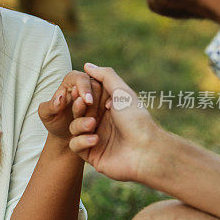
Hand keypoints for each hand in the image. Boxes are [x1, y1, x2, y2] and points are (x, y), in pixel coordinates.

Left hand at [38, 70, 104, 140]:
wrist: (65, 136)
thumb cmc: (55, 122)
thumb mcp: (47, 115)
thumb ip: (50, 106)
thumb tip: (60, 97)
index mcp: (71, 81)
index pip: (80, 78)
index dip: (84, 88)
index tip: (87, 101)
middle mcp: (86, 85)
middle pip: (95, 85)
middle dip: (94, 101)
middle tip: (90, 117)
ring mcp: (98, 95)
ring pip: (105, 96)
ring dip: (100, 110)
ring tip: (92, 124)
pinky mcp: (105, 105)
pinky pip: (113, 105)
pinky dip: (110, 113)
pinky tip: (104, 123)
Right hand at [69, 64, 160, 182]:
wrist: (145, 151)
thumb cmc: (135, 119)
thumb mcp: (121, 92)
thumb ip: (105, 76)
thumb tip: (87, 65)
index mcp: (107, 108)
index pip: (85, 98)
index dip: (80, 94)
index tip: (80, 91)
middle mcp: (100, 122)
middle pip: (76, 112)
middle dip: (77, 107)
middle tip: (83, 104)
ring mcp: (95, 138)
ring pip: (73, 128)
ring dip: (80, 124)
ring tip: (93, 125)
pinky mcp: (91, 154)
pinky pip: (75, 145)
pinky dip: (82, 141)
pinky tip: (95, 140)